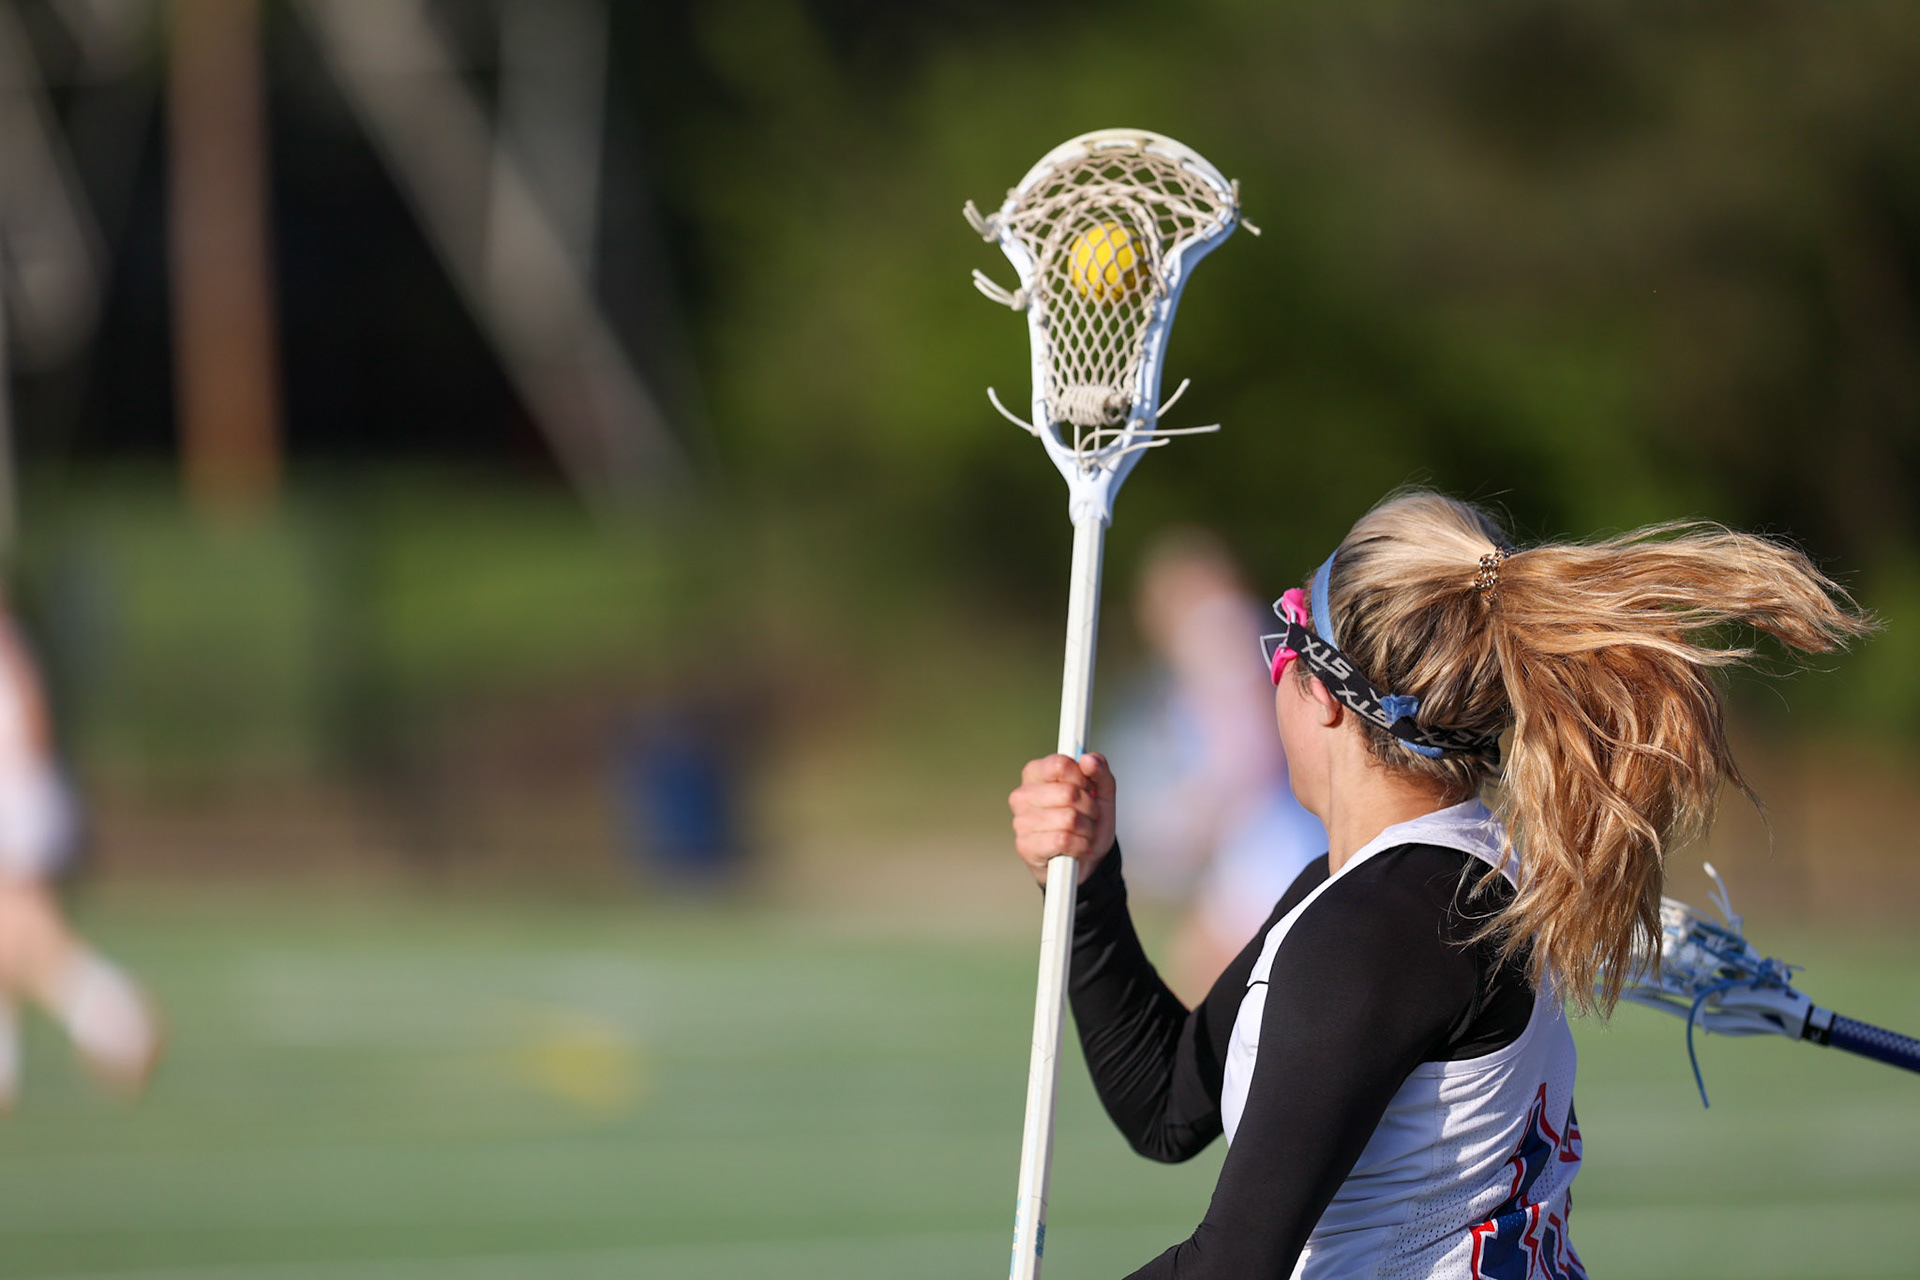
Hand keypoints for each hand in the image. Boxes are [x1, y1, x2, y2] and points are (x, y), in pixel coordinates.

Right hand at [1007, 753, 1116, 885]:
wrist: (1088, 860)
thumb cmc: (1089, 821)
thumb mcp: (1102, 792)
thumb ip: (1099, 770)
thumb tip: (1088, 759)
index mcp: (1036, 774)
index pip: (1060, 764)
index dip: (1082, 778)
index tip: (1088, 788)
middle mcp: (1022, 795)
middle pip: (1069, 792)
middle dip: (1089, 807)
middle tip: (1088, 815)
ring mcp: (1021, 822)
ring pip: (1069, 818)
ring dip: (1087, 829)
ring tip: (1082, 832)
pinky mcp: (1025, 846)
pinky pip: (1063, 840)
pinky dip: (1080, 846)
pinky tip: (1076, 847)